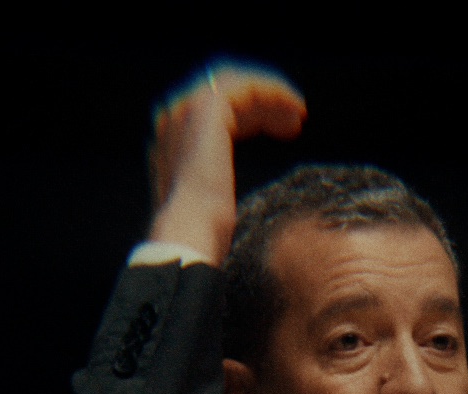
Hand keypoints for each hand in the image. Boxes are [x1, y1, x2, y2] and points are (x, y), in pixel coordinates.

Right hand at [146, 63, 305, 264]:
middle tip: (292, 118)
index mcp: (169, 138)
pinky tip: (295, 111)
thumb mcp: (205, 197)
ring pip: (237, 84)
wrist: (188, 234)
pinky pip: (247, 87)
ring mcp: (186, 109)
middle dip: (261, 100)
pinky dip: (274, 93)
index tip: (279, 128)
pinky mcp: (207, 108)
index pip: (212, 108)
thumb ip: (207, 177)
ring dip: (271, 95)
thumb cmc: (200, 232)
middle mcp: (172, 116)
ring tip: (298, 115)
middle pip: (224, 90)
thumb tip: (217, 183)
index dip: (249, 113)